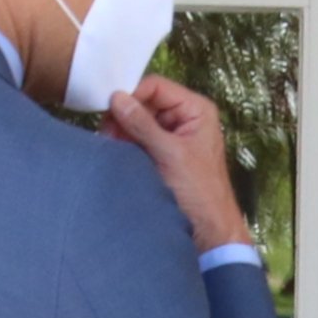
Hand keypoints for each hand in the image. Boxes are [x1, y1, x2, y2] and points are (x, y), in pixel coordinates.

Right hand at [105, 75, 250, 251]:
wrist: (209, 230)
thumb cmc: (200, 192)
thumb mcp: (170, 154)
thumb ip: (143, 124)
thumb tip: (117, 98)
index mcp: (195, 110)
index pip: (156, 87)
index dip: (132, 95)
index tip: (110, 110)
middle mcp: (184, 118)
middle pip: (145, 103)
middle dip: (125, 116)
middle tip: (108, 134)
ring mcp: (172, 136)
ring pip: (138, 122)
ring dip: (123, 132)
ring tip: (111, 145)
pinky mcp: (161, 154)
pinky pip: (138, 140)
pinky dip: (126, 145)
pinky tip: (117, 153)